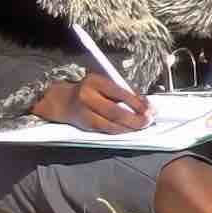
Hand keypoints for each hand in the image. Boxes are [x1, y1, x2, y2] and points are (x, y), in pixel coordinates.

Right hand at [35, 72, 149, 132]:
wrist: (62, 101)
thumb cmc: (89, 90)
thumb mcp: (104, 83)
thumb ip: (123, 91)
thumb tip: (145, 103)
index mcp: (94, 81)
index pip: (119, 93)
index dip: (137, 103)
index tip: (150, 108)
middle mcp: (87, 96)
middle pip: (115, 111)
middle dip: (136, 118)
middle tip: (149, 120)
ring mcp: (84, 112)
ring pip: (110, 124)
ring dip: (130, 127)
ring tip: (142, 126)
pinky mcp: (84, 125)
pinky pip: (105, 130)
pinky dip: (120, 131)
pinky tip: (129, 129)